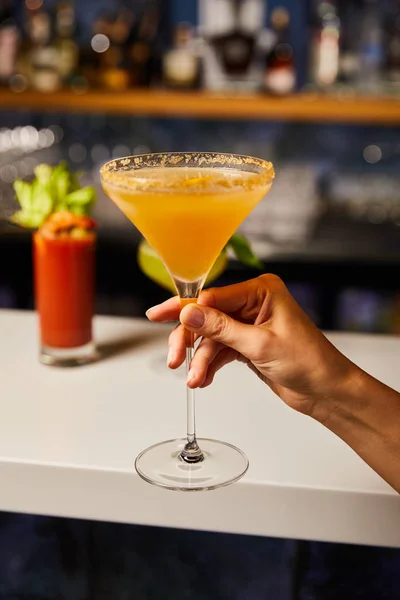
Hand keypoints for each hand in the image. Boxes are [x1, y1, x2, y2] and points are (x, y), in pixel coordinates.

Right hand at [147, 275, 355, 420]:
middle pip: (207, 316)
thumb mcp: (259, 344)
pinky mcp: (247, 343)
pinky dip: (210, 365)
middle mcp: (253, 303)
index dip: (186, 308)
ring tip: (194, 379)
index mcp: (261, 291)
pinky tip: (202, 379)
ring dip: (200, 359)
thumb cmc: (309, 361)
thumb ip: (220, 328)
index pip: (213, 296)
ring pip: (210, 337)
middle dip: (190, 338)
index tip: (161, 316)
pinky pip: (219, 350)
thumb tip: (189, 313)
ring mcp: (249, 324)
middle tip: (175, 357)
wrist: (325, 391)